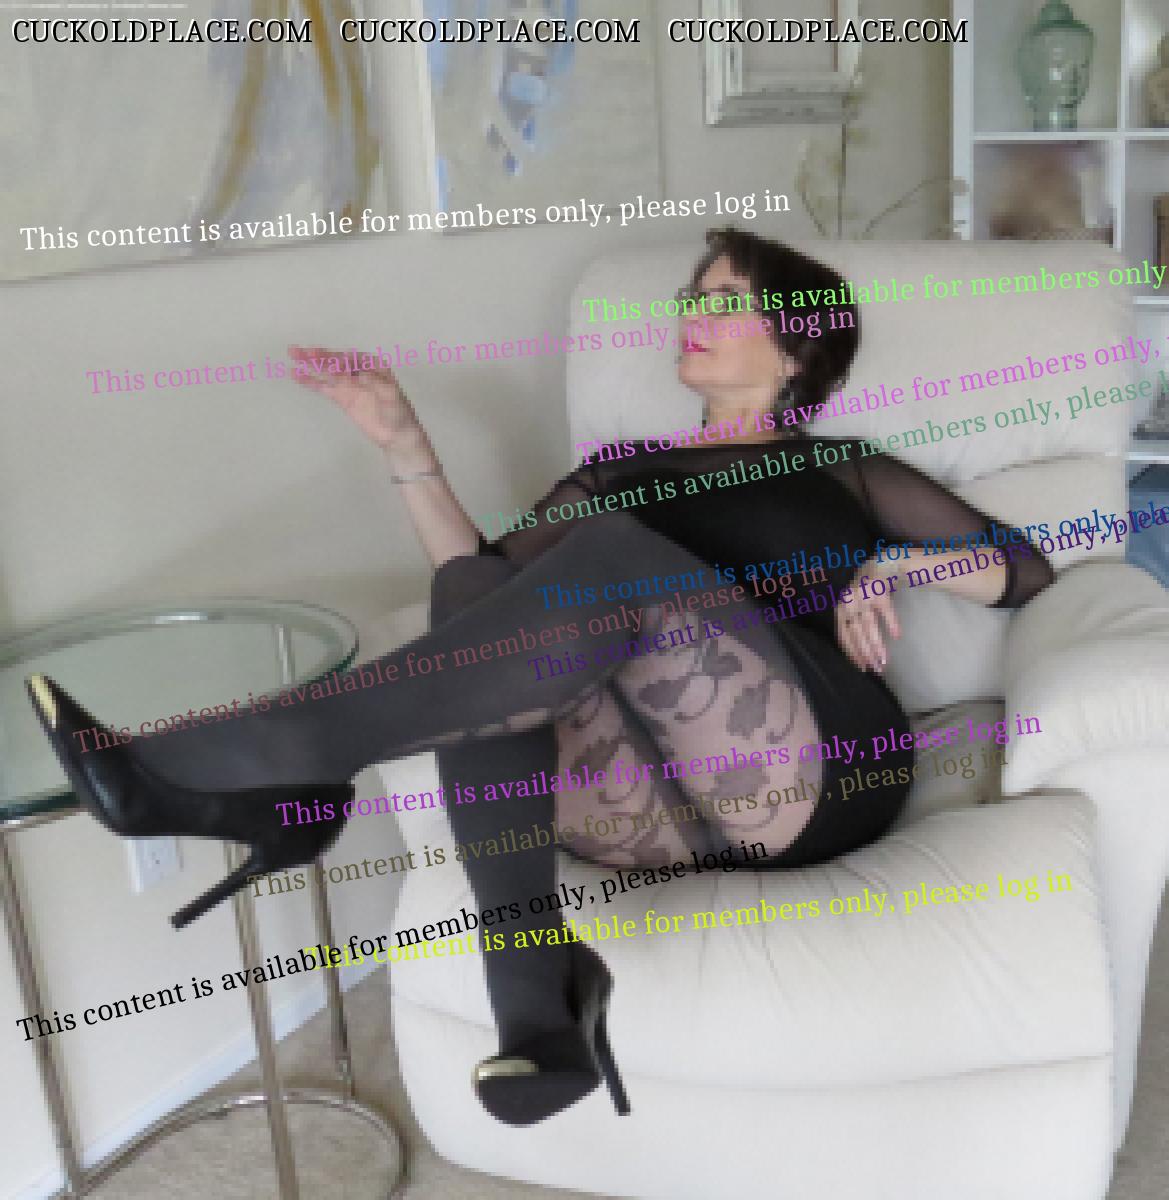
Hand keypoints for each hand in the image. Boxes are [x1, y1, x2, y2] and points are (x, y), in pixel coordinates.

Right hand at [288, 344, 426, 456]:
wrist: (397, 435)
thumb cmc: (398, 412)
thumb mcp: (390, 394)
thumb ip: (373, 381)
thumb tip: (357, 371)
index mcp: (374, 365)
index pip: (351, 358)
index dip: (337, 358)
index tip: (324, 359)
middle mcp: (359, 371)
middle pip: (337, 361)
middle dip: (319, 357)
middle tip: (301, 352)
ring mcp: (350, 385)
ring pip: (328, 372)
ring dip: (311, 364)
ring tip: (293, 356)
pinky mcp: (343, 398)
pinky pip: (325, 387)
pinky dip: (311, 381)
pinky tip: (297, 375)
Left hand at [836, 568, 900, 672]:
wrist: (880, 564)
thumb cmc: (866, 590)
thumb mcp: (854, 606)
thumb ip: (853, 624)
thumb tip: (860, 652)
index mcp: (841, 609)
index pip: (844, 635)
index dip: (852, 652)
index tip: (861, 667)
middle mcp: (849, 603)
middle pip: (857, 632)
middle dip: (866, 653)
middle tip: (876, 669)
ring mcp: (863, 597)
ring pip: (869, 624)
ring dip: (877, 644)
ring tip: (884, 660)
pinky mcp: (879, 590)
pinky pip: (885, 609)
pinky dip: (891, 622)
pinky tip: (896, 635)